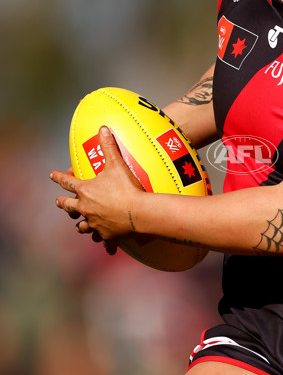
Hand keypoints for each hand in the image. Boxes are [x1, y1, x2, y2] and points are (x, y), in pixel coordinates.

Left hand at [50, 126, 144, 241]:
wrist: (139, 212)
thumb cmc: (127, 187)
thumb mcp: (117, 164)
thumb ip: (109, 146)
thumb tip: (103, 128)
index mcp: (85, 191)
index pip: (67, 182)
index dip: (58, 177)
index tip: (51, 175)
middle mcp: (85, 208)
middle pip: (68, 207)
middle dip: (62, 203)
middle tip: (59, 202)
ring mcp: (95, 223)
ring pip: (81, 226)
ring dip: (80, 224)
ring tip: (80, 225)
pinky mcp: (107, 235)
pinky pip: (104, 241)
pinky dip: (105, 243)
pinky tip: (107, 247)